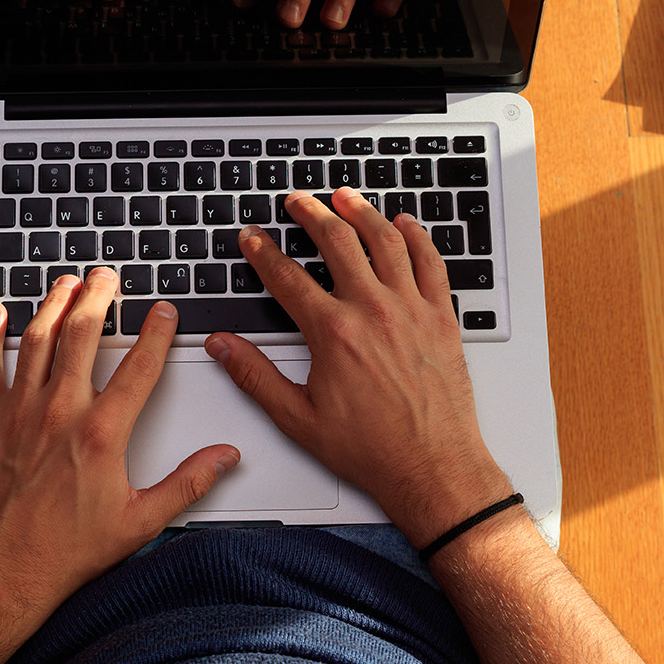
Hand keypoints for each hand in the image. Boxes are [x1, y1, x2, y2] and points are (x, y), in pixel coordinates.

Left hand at [0, 270, 239, 617]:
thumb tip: (225, 458)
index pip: (140, 366)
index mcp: (102, 434)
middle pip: (83, 335)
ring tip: (65, 282)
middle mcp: (60, 413)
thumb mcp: (141, 521)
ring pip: (37, 340)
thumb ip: (188, 483)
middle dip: (98, 297)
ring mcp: (19, 413)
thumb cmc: (66, 552)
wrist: (2, 572)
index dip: (157, 332)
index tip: (163, 312)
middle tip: (106, 276)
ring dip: (53, 304)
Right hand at [202, 188, 510, 544]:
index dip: (264, 252)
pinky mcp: (441, 318)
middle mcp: (373, 312)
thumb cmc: (372, 449)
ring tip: (344, 196)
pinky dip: (417, 236)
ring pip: (385, 241)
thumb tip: (222, 347)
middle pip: (338, 242)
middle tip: (298, 200)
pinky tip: (405, 224)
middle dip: (312, 214)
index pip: (287, 277)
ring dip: (362, 212)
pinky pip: (430, 262)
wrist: (432, 467)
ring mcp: (411, 310)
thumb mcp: (297, 418)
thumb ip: (254, 376)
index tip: (253, 237)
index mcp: (333, 333)